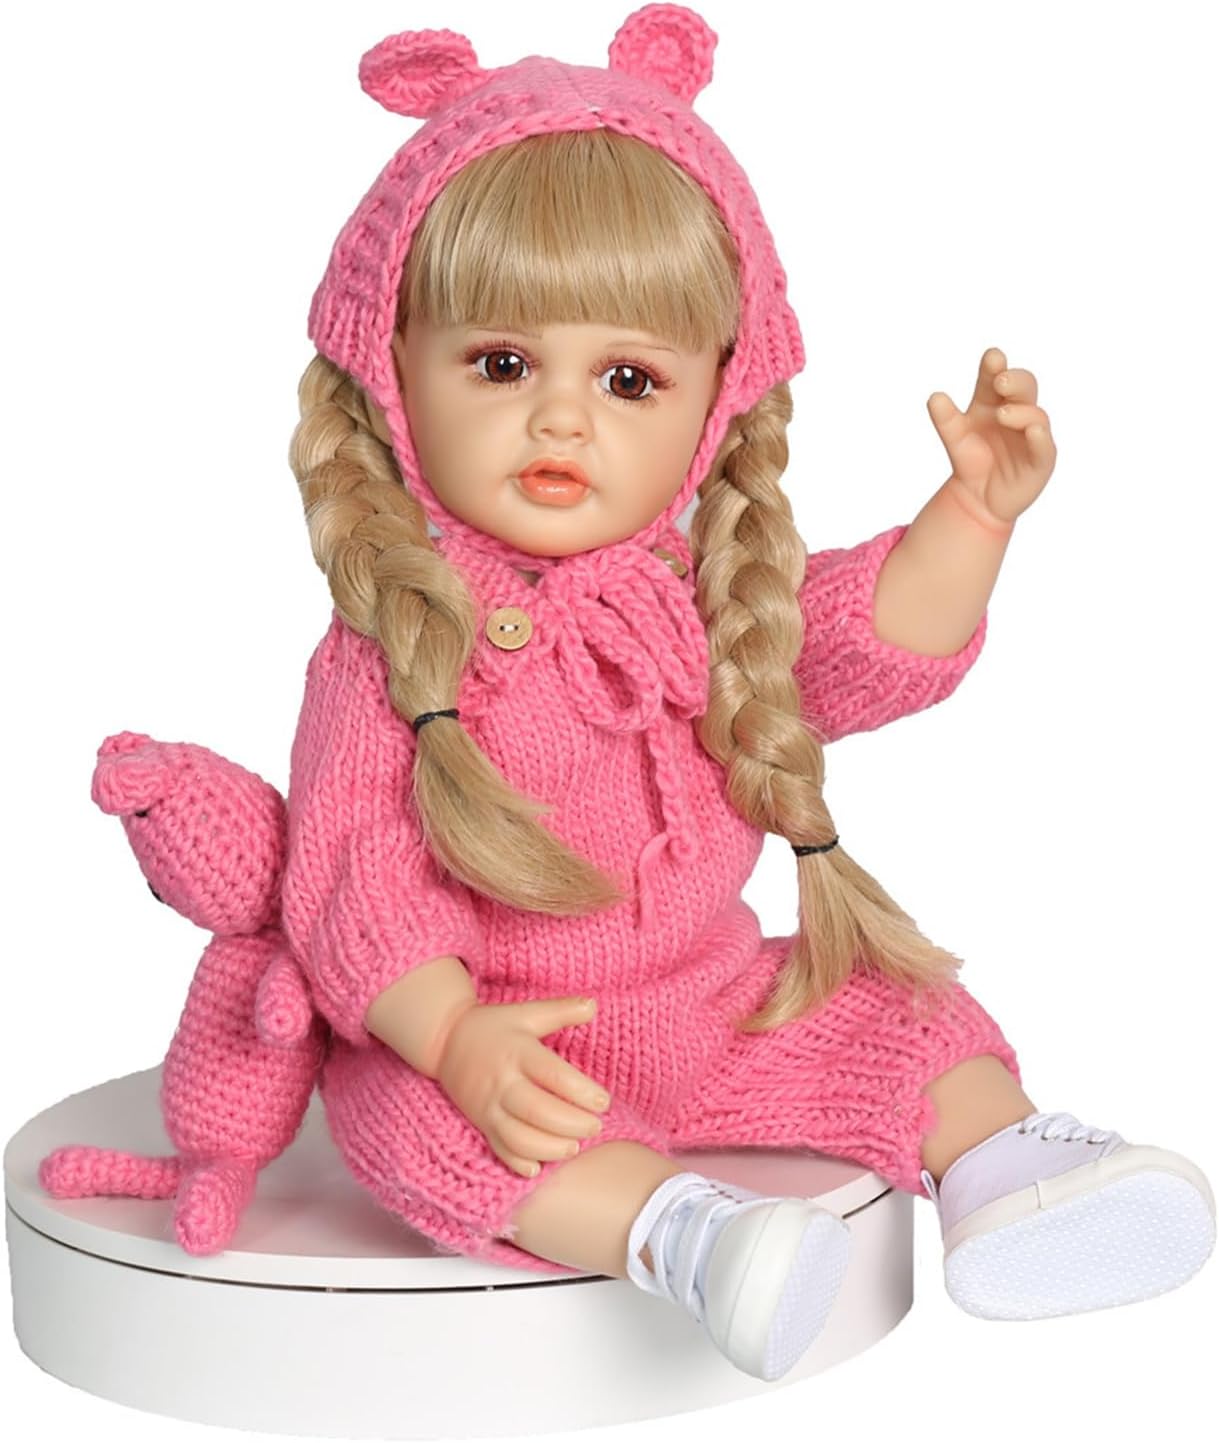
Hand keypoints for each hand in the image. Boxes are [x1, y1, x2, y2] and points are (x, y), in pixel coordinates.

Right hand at [435, 996, 610, 1177]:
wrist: (444, 1042)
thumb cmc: (494, 1027)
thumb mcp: (526, 1013)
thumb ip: (561, 1010)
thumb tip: (593, 1004)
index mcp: (518, 1052)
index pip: (552, 1075)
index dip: (581, 1092)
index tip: (604, 1102)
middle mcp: (502, 1082)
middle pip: (538, 1111)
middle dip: (572, 1124)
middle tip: (596, 1127)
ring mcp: (489, 1106)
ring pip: (519, 1137)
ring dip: (550, 1148)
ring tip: (575, 1147)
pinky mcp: (481, 1123)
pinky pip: (498, 1149)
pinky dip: (518, 1163)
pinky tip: (539, 1167)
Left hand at [927, 347, 1057, 528]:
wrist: (978, 498)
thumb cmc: (971, 460)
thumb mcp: (954, 438)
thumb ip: (946, 420)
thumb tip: (935, 397)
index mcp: (993, 402)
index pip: (996, 378)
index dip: (994, 367)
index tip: (992, 357)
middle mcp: (1016, 413)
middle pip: (1024, 388)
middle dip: (1014, 381)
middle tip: (999, 381)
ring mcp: (1031, 435)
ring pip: (1035, 416)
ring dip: (1021, 412)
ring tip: (1002, 414)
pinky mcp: (1040, 460)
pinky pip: (1044, 446)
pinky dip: (1039, 437)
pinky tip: (1032, 430)